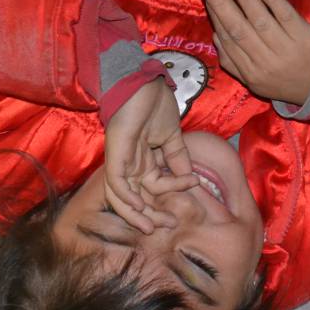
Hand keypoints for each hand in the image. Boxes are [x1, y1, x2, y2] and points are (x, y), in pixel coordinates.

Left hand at [104, 78, 198, 233]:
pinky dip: (126, 197)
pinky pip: (115, 183)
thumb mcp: (172, 137)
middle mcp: (131, 165)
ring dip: (137, 215)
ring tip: (152, 226)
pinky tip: (140, 206)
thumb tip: (191, 180)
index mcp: (144, 161)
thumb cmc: (155, 105)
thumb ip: (179, 159)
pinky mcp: (115, 155)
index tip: (194, 187)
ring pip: (122, 198)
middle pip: (137, 200)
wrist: (145, 83)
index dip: (171, 194)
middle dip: (153, 216)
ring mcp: (121, 160)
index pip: (153, 189)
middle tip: (170, 224)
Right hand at [202, 0, 309, 104]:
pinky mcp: (305, 37)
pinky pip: (286, 17)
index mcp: (251, 73)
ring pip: (261, 21)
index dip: (216, 18)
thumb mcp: (256, 81)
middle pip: (239, 31)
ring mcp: (286, 49)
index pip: (229, 41)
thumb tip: (216, 35)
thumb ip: (234, 63)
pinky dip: (274, 1)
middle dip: (222, 6)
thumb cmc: (285, 79)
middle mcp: (266, 62)